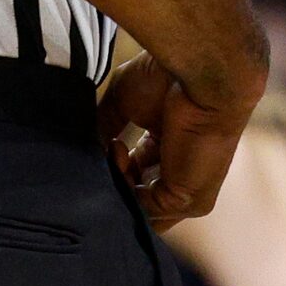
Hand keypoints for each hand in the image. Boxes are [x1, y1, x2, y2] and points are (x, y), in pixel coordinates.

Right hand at [98, 50, 253, 231]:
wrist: (200, 76)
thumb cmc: (168, 79)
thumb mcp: (125, 103)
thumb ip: (104, 128)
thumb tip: (85, 153)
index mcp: (171, 153)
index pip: (137, 182)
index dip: (113, 173)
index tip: (98, 149)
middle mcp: (182, 177)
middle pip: (138, 202)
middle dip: (113, 184)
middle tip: (100, 154)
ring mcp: (189, 194)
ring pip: (139, 209)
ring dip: (117, 184)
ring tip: (111, 148)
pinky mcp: (188, 201)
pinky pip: (145, 210)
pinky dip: (125, 187)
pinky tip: (119, 153)